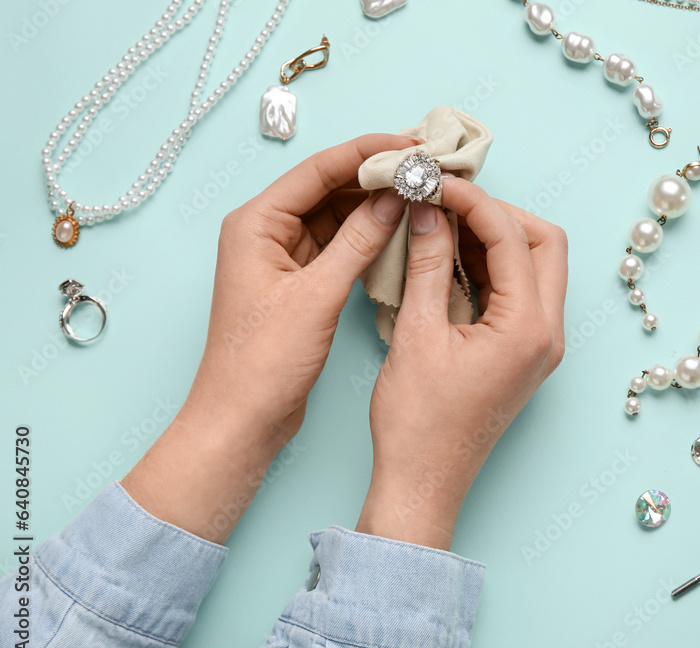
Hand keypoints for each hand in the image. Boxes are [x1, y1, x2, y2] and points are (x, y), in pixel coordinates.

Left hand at [123, 133, 417, 541]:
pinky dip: (368, 237)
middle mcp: (266, 232)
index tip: (411, 144)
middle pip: (327, 188)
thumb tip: (394, 198)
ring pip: (336, 216)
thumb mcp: (317, 296)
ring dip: (375, 206)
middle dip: (375, 176)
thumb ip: (358, 242)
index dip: (366, 153)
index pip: (318, 170)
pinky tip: (400, 228)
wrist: (243, 418)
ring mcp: (283, 257)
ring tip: (420, 191)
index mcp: (256, 223)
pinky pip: (339, 245)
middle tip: (424, 166)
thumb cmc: (264, 362)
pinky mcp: (299, 282)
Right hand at [357, 177, 567, 549]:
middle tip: (448, 202)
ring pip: (535, 266)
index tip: (436, 183)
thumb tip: (430, 211)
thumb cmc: (418, 423)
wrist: (424, 483)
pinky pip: (519, 292)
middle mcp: (546, 334)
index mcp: (528, 328)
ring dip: (494, 238)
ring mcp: (539, 345)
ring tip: (443, 222)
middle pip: (544, 244)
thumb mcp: (417, 334)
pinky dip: (490, 267)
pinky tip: (450, 257)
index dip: (473, 202)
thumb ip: (429, 265)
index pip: (513, 237)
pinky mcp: (523, 353)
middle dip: (498, 214)